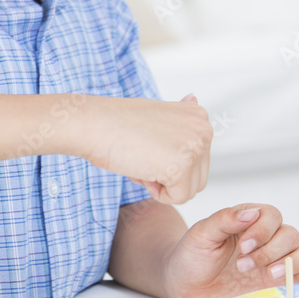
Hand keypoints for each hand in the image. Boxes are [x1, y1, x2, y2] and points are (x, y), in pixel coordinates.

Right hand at [83, 92, 210, 204]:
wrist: (94, 124)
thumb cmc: (118, 123)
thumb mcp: (156, 116)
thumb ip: (180, 118)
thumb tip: (194, 98)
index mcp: (199, 116)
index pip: (196, 161)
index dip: (167, 161)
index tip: (147, 144)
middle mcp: (204, 128)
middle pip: (197, 178)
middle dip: (169, 176)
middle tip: (143, 155)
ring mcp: (196, 146)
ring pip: (189, 190)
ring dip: (163, 185)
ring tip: (143, 160)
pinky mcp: (183, 166)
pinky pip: (178, 198)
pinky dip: (157, 193)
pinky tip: (142, 169)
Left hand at [161, 203, 298, 297]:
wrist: (187, 287)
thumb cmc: (192, 256)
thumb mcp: (201, 234)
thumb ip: (224, 220)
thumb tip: (251, 213)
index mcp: (249, 221)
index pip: (272, 215)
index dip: (263, 230)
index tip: (243, 247)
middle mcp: (267, 238)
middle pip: (291, 234)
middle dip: (271, 251)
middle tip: (243, 266)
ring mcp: (276, 260)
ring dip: (293, 262)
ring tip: (269, 275)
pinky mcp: (280, 282)